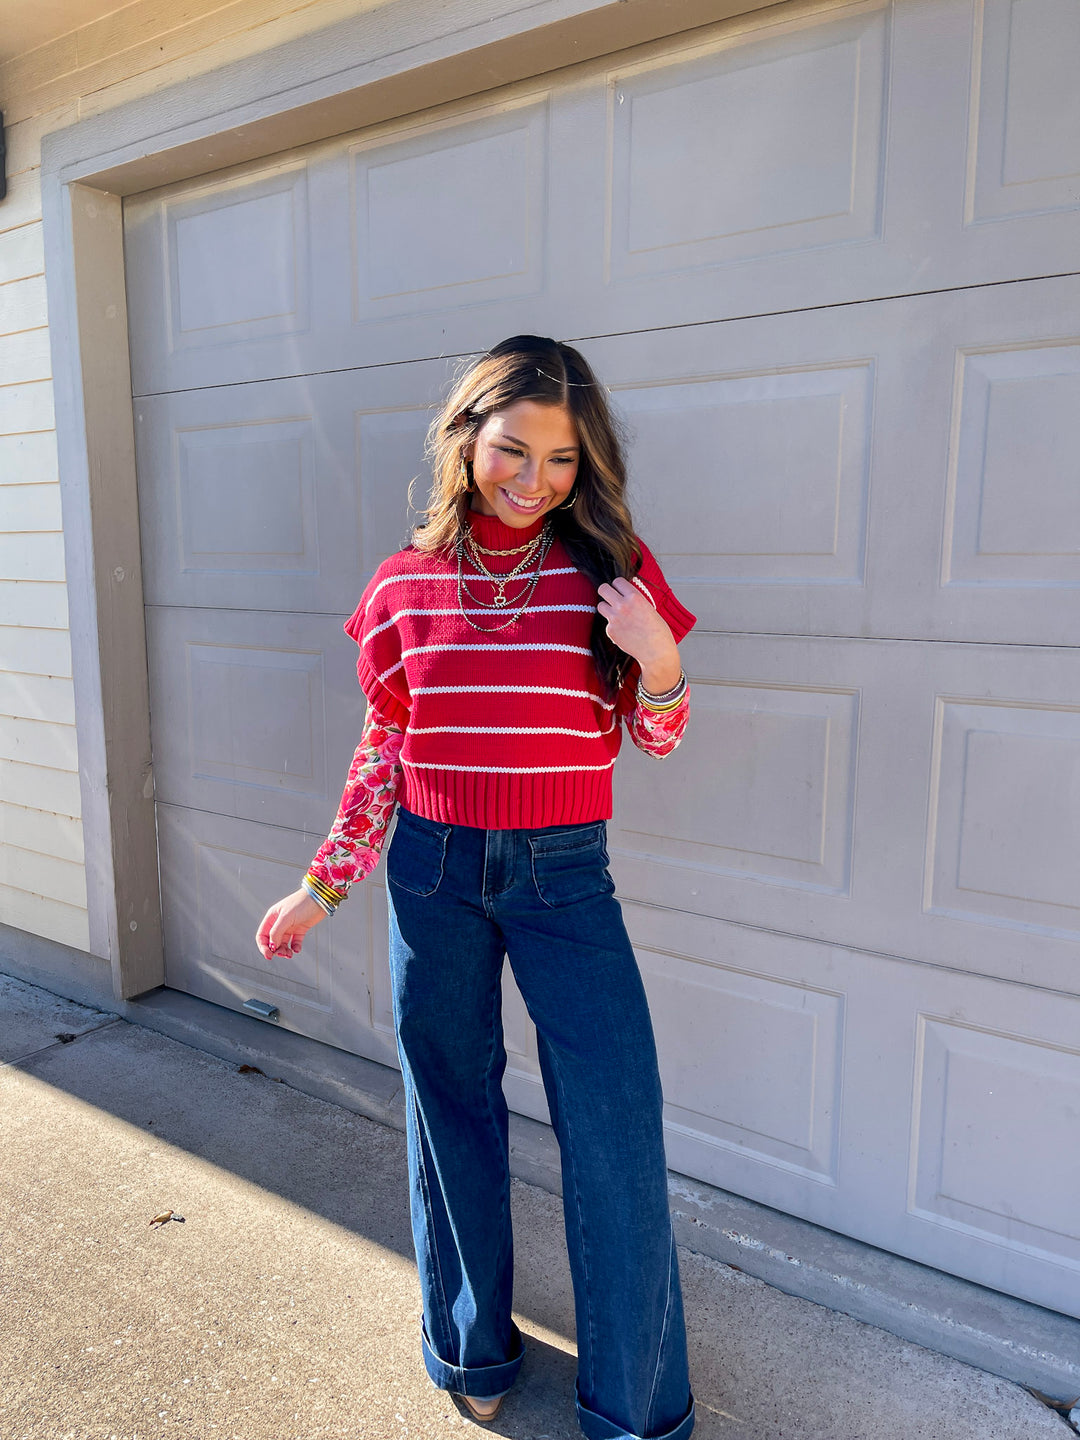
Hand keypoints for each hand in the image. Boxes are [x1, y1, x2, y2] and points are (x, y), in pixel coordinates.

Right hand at [255, 889, 325, 961]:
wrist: (320, 898)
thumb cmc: (302, 903)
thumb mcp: (286, 917)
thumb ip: (276, 932)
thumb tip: (272, 946)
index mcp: (272, 918)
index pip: (262, 936)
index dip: (263, 947)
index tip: (269, 956)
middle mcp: (279, 923)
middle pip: (272, 942)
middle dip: (276, 950)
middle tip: (283, 954)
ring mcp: (290, 926)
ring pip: (283, 944)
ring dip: (284, 951)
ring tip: (290, 954)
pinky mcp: (300, 929)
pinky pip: (295, 942)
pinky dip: (295, 948)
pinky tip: (297, 949)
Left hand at [596, 577, 680, 691]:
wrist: (656, 652)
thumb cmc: (658, 631)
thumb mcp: (649, 608)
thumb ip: (635, 600)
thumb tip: (625, 594)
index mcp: (635, 597)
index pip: (617, 581)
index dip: (618, 586)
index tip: (620, 590)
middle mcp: (622, 606)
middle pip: (603, 589)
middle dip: (606, 591)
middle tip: (610, 597)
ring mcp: (614, 619)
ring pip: (600, 605)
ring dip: (607, 608)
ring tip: (617, 615)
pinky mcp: (610, 631)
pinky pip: (607, 623)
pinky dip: (613, 626)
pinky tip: (625, 632)